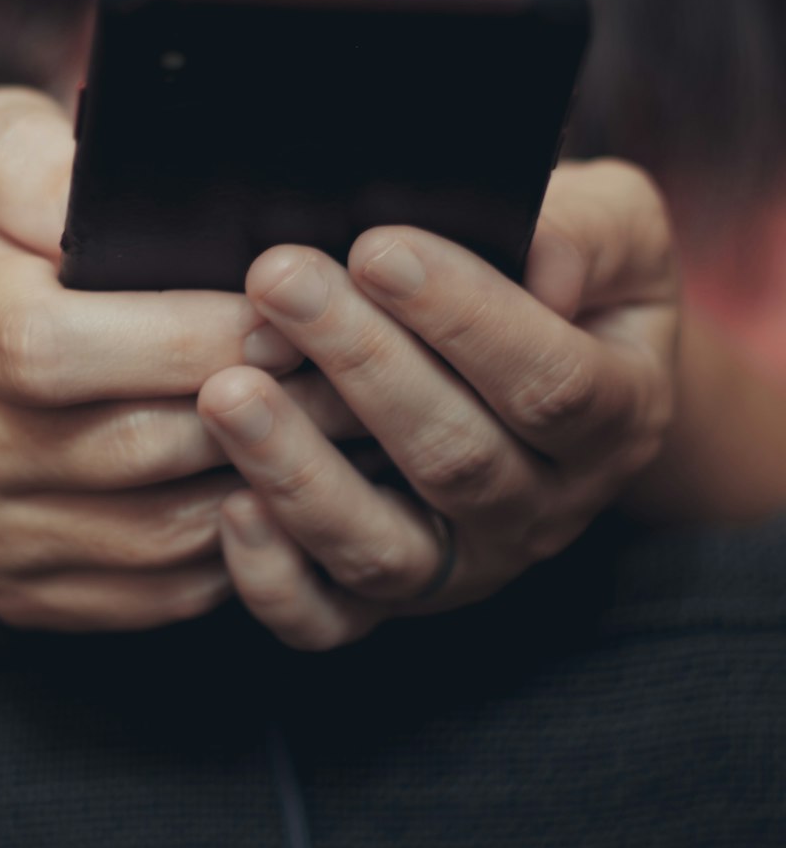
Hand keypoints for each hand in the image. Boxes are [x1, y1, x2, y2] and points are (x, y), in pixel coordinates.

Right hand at [0, 88, 358, 629]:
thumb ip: (37, 159)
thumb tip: (107, 193)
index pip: (54, 345)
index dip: (181, 334)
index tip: (281, 317)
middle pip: (131, 445)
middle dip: (262, 407)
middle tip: (358, 375)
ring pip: (161, 531)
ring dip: (269, 484)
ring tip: (351, 433)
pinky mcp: (27, 590)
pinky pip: (160, 588)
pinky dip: (242, 546)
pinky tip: (298, 492)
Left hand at [198, 160, 678, 649]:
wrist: (555, 371)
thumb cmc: (576, 281)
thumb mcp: (620, 229)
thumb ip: (592, 234)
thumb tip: (541, 261)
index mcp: (619, 415)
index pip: (550, 380)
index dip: (465, 317)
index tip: (378, 250)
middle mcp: (547, 507)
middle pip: (456, 457)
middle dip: (360, 364)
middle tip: (280, 281)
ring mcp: (467, 563)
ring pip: (386, 549)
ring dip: (300, 472)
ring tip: (228, 392)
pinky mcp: (395, 595)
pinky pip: (332, 619)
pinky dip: (277, 578)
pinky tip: (233, 506)